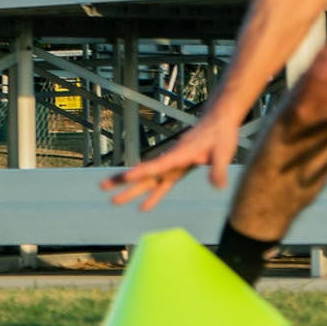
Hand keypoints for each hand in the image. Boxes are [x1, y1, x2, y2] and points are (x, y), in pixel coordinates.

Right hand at [99, 116, 239, 212]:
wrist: (219, 120)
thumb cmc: (222, 133)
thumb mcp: (224, 151)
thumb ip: (219, 169)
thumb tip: (218, 186)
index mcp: (181, 153)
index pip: (159, 164)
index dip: (144, 170)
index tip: (128, 176)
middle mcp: (173, 158)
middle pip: (146, 172)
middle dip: (124, 180)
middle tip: (102, 187)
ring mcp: (174, 163)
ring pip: (149, 178)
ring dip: (132, 188)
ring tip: (113, 199)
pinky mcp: (179, 167)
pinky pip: (162, 182)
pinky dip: (152, 193)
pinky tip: (144, 206)